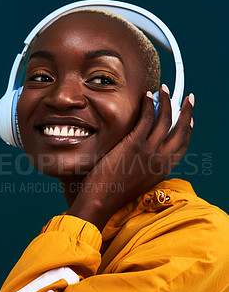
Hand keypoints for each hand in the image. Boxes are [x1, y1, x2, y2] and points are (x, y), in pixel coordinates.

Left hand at [67, 84, 193, 230]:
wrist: (101, 202)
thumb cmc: (114, 193)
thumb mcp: (139, 182)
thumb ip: (146, 167)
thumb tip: (144, 151)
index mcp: (163, 170)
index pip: (182, 146)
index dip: (187, 130)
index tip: (188, 118)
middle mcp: (161, 160)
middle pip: (181, 131)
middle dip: (187, 111)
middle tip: (188, 98)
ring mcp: (149, 152)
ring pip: (165, 120)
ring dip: (167, 101)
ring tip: (164, 90)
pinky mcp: (135, 144)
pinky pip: (147, 118)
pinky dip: (149, 104)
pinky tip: (148, 95)